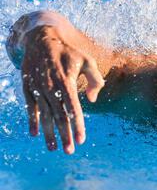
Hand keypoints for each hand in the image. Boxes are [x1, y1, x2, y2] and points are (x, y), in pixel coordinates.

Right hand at [21, 25, 103, 153]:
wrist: (41, 38)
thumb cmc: (68, 52)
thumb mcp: (87, 60)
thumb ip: (95, 79)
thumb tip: (93, 100)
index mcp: (66, 81)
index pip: (73, 108)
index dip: (78, 125)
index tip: (82, 140)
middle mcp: (50, 86)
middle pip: (58, 116)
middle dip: (64, 135)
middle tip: (70, 151)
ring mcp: (37, 87)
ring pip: (44, 115)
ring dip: (48, 133)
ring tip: (54, 148)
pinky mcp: (28, 87)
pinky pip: (30, 107)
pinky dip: (32, 120)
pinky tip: (34, 134)